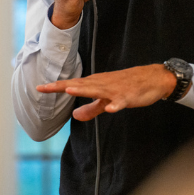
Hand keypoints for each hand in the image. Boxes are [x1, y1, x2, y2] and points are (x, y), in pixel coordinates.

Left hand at [36, 64, 178, 121]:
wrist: (155, 78)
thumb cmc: (130, 86)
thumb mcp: (108, 98)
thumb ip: (91, 108)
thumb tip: (74, 116)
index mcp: (98, 84)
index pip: (74, 85)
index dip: (57, 87)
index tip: (39, 88)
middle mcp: (104, 84)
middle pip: (81, 85)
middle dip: (63, 86)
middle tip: (44, 87)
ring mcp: (117, 90)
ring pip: (98, 90)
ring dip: (85, 90)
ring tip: (70, 91)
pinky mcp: (129, 96)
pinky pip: (121, 102)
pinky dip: (116, 105)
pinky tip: (110, 109)